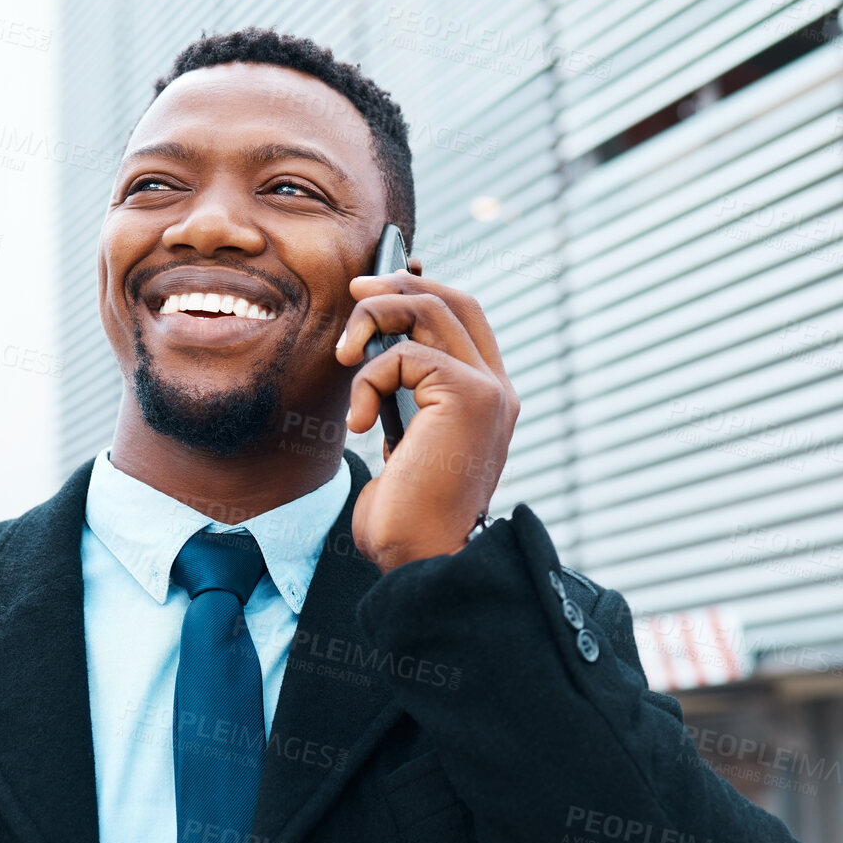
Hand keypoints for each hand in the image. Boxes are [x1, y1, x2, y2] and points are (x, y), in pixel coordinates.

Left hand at [334, 258, 519, 573]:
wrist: (422, 557)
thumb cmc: (406, 516)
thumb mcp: (404, 442)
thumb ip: (406, 398)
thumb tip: (381, 354)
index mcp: (488, 399)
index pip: (465, 319)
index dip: (422, 290)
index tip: (374, 291)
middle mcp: (498, 390)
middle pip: (454, 300)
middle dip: (399, 285)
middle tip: (355, 293)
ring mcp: (488, 390)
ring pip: (430, 310)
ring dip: (374, 318)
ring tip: (345, 355)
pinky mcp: (468, 395)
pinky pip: (402, 355)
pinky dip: (368, 381)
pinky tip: (361, 423)